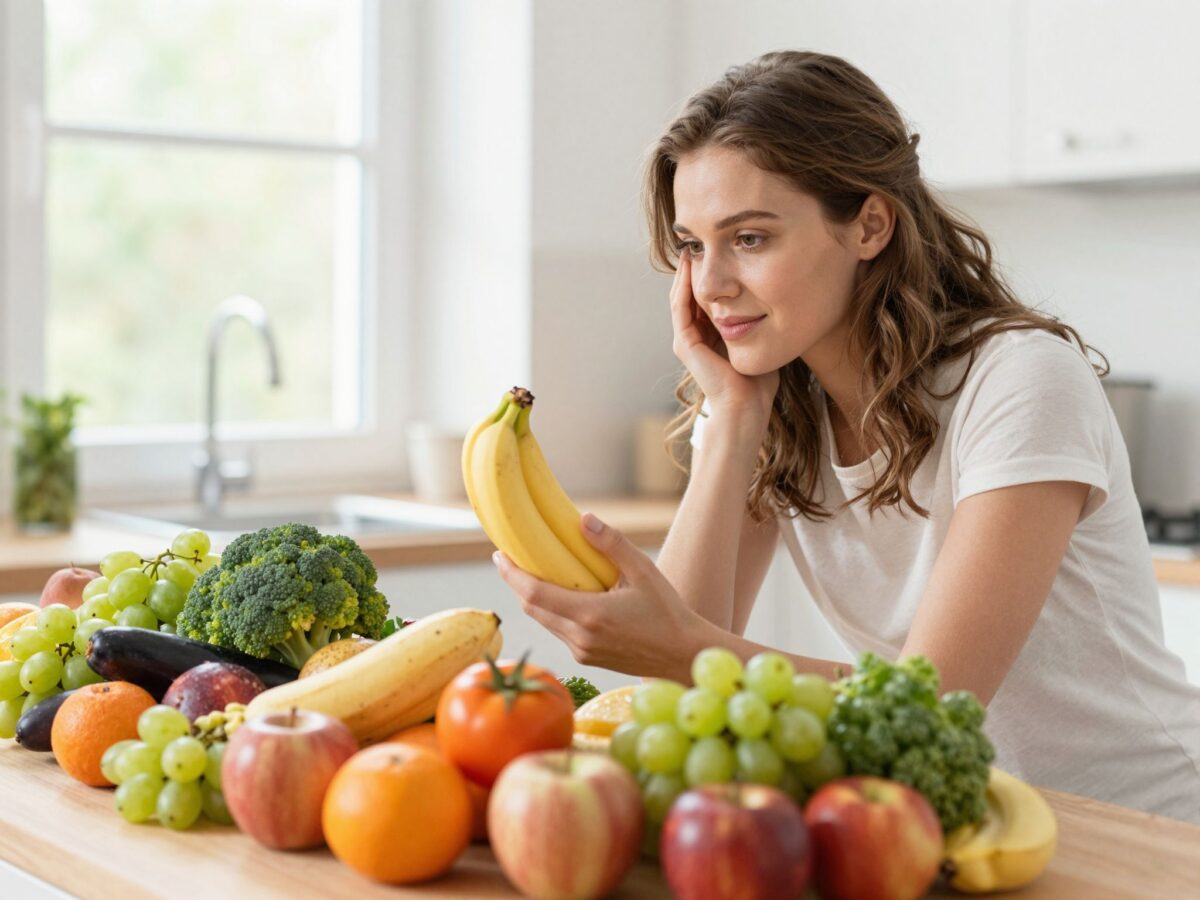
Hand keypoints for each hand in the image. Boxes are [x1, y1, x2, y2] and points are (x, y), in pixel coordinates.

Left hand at [492, 513, 719, 679]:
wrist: (683, 657)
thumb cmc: (668, 613)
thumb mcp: (644, 572)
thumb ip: (612, 545)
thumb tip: (583, 519)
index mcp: (589, 616)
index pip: (534, 594)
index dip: (511, 574)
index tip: (499, 554)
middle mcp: (579, 638)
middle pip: (532, 609)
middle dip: (516, 583)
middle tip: (509, 558)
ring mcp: (582, 652)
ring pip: (544, 621)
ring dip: (533, 597)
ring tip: (531, 571)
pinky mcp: (588, 658)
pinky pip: (559, 631)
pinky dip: (552, 610)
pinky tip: (560, 594)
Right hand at [670, 250, 779, 426]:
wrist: (746, 407)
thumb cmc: (758, 383)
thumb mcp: (761, 342)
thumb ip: (761, 324)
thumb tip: (780, 300)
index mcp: (710, 337)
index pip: (704, 298)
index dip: (709, 274)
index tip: (719, 251)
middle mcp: (694, 337)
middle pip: (690, 294)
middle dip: (695, 268)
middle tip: (701, 242)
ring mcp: (686, 340)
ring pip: (681, 297)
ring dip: (685, 272)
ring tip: (693, 248)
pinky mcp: (684, 344)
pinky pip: (680, 308)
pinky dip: (683, 286)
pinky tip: (690, 267)